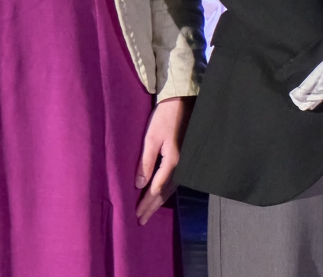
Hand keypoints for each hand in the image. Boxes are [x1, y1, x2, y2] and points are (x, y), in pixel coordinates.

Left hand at [136, 96, 192, 224]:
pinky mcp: (186, 156)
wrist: (183, 100)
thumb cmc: (165, 117)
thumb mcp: (151, 138)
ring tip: (150, 212)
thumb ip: (145, 162)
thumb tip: (138, 185)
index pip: (157, 189)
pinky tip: (162, 194)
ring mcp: (186, 161)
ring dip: (160, 201)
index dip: (146, 203)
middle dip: (152, 206)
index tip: (136, 215)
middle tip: (141, 221)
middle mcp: (182, 165)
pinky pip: (176, 179)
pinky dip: (167, 190)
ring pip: (172, 187)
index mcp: (172, 161)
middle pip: (165, 192)